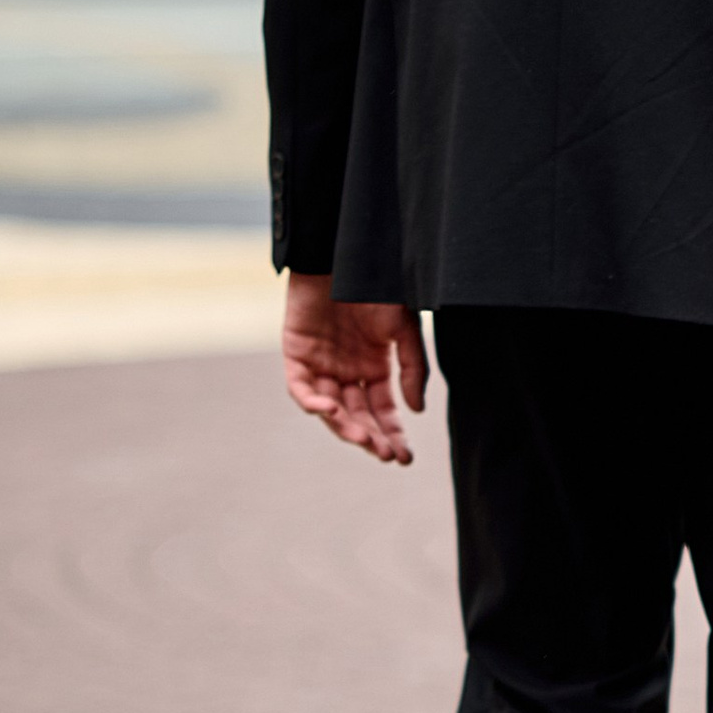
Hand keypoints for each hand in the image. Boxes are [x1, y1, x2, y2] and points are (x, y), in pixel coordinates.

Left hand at [282, 273, 426, 462]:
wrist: (344, 254)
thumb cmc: (377, 286)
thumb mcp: (404, 329)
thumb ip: (411, 368)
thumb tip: (416, 411)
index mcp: (373, 367)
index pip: (381, 411)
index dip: (392, 434)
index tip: (405, 458)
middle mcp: (346, 372)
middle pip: (357, 416)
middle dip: (372, 438)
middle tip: (386, 455)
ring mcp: (321, 365)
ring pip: (330, 409)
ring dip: (346, 427)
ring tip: (365, 439)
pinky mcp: (296, 355)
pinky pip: (301, 388)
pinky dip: (313, 402)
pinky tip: (330, 410)